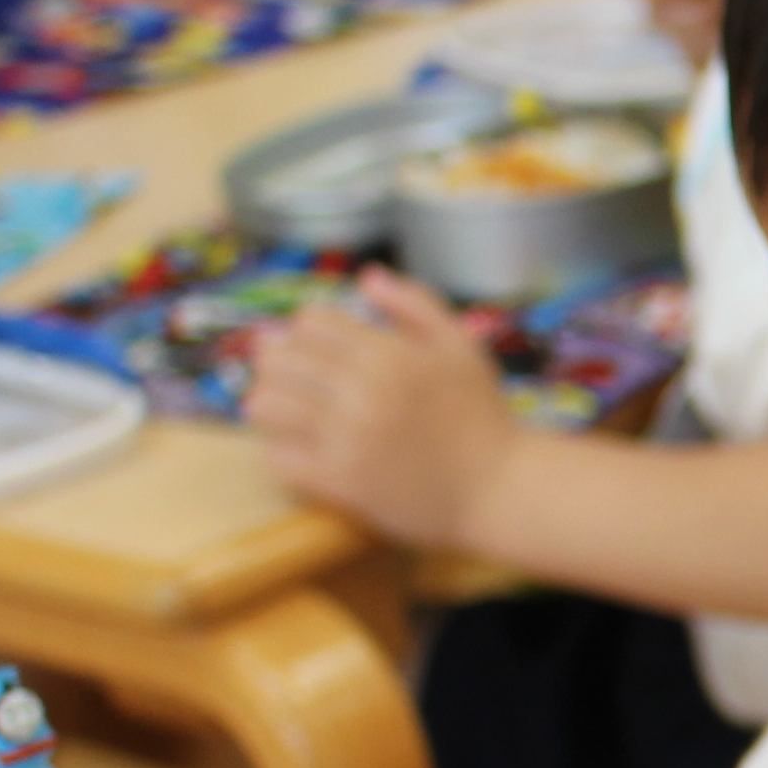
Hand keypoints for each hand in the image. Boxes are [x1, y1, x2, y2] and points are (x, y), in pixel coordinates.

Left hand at [247, 272, 519, 545]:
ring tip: (281, 407)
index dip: (306, 328)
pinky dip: (277, 448)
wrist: (499, 491)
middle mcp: (363, 392)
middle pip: (281, 357)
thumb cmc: (483, 418)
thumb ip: (415, 304)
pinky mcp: (341, 483)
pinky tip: (292, 446)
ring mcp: (348, 439)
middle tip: (285, 373)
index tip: (314, 344)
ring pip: (268, 404)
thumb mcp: (462, 348)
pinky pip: (279, 457)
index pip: (312, 321)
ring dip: (267, 401)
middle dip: (277, 360)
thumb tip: (367, 277)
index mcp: (389, 354)